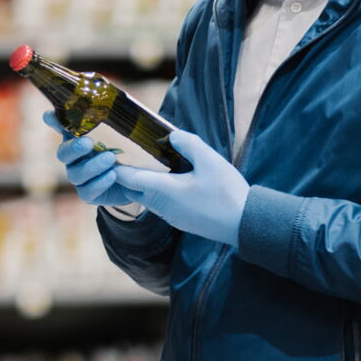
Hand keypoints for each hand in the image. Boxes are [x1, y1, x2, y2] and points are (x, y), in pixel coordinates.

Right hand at [44, 111, 137, 208]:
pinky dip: (100, 183)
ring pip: (76, 173)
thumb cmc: (124, 153)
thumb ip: (111, 118)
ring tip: (110, 158)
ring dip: (93, 165)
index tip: (50, 115)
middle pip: (63, 153)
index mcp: (78, 139)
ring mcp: (78, 177)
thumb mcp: (122, 135)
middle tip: (88, 142)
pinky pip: (87, 191)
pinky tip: (112, 175)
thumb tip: (105, 89)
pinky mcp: (88, 194)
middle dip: (74, 148)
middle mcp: (73, 159)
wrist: (134, 182)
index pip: (60, 126)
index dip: (53, 120)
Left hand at [113, 129, 249, 246]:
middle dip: (127, 174)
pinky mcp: (178, 220)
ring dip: (142, 183)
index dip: (118, 166)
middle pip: (131, 189)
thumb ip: (188, 144)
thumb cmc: (227, 193)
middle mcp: (160, 205)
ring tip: (149, 164)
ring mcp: (168, 215)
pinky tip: (169, 180)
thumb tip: (171, 135)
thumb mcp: (210, 161)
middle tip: (131, 155)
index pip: (127, 179)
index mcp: (162, 190)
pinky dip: (155, 192)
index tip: (115, 153)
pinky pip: (157, 204)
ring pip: (144, 198)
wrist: (245, 224)